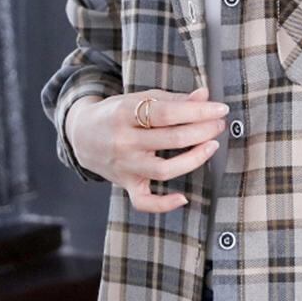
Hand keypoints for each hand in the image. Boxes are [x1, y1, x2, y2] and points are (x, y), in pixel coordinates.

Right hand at [66, 83, 230, 208]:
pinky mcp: (126, 184)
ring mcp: (125, 165)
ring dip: (194, 159)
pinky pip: (145, 201)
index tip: (219, 108)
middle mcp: (124, 141)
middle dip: (202, 130)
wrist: (82, 135)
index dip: (197, 110)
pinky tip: (183, 197)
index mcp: (125, 112)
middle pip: (170, 139)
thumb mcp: (139, 99)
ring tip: (211, 145)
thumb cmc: (117, 113)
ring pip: (163, 169)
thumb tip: (205, 96)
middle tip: (219, 124)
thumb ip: (173, 99)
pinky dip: (164, 204)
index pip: (167, 112)